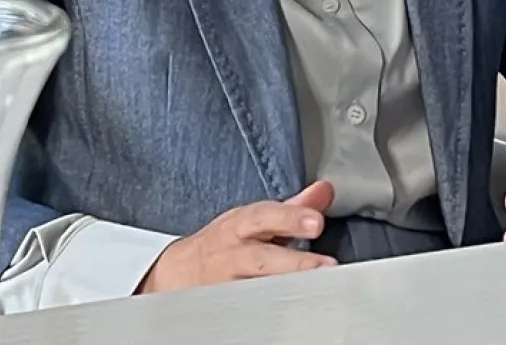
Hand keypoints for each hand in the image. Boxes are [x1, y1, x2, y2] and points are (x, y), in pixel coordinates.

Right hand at [137, 181, 336, 293]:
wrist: (180, 273)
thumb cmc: (223, 243)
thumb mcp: (252, 221)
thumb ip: (290, 210)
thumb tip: (324, 192)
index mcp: (239, 227)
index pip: (263, 217)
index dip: (289, 218)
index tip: (316, 222)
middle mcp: (232, 255)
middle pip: (260, 259)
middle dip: (293, 263)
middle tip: (325, 266)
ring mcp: (228, 286)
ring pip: (255, 290)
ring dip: (284, 292)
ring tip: (315, 293)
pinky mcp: (227, 310)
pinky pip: (250, 313)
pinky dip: (270, 313)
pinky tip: (290, 313)